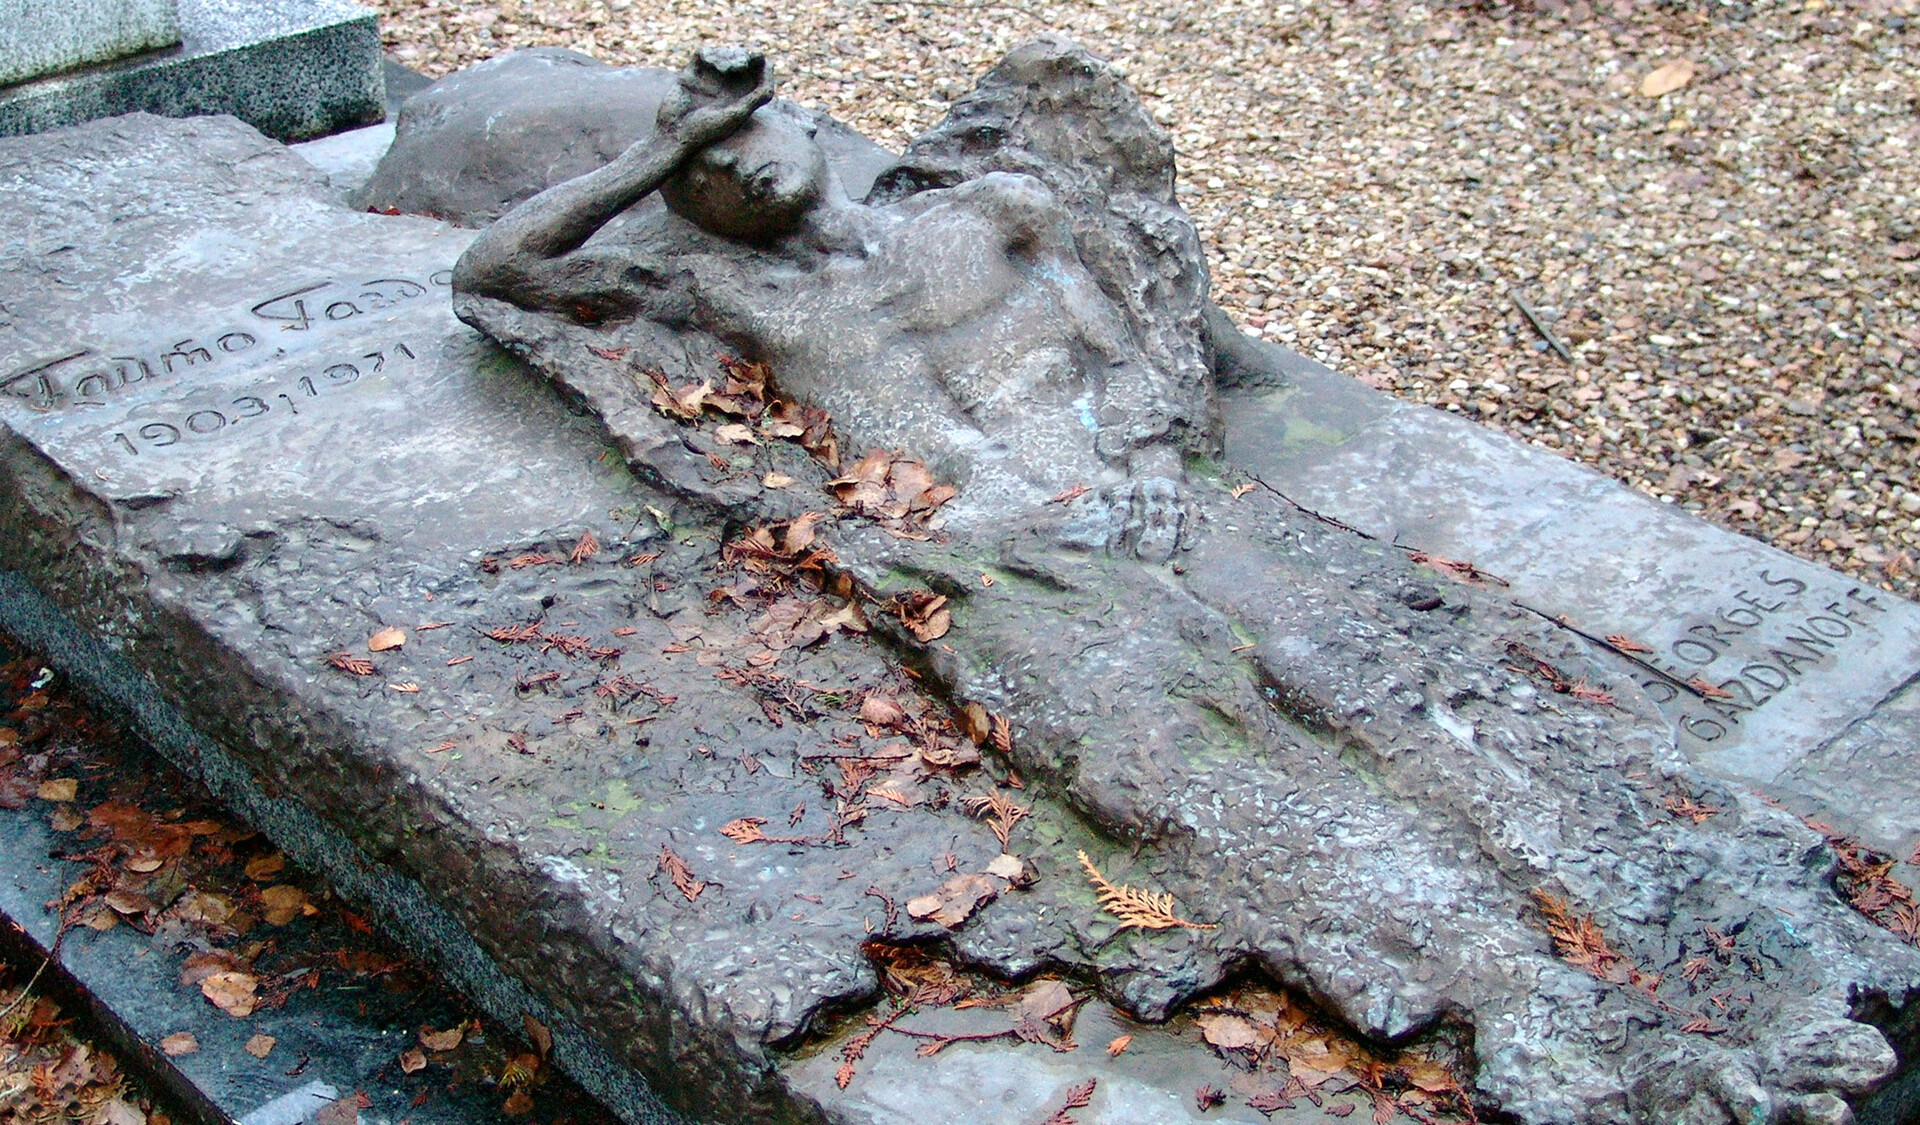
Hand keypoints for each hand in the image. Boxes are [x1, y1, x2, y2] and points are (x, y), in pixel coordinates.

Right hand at [657, 47, 775, 151]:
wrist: (674, 135)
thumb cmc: (707, 130)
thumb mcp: (737, 114)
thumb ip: (757, 96)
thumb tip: (771, 68)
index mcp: (740, 98)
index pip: (756, 74)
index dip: (759, 63)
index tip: (758, 58)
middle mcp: (725, 88)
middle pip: (740, 62)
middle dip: (742, 57)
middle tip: (742, 63)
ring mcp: (708, 80)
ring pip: (722, 56)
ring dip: (727, 56)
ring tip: (728, 67)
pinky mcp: (691, 74)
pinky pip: (703, 55)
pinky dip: (710, 54)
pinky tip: (713, 63)